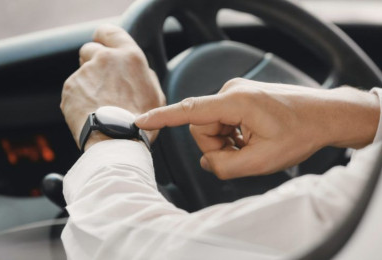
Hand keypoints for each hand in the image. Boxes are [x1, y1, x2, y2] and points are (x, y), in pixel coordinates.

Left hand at [61, 24, 164, 150]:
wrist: (116, 140)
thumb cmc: (140, 121)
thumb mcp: (155, 94)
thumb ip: (144, 75)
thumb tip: (139, 71)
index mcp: (129, 57)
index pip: (109, 31)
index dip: (104, 36)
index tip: (102, 42)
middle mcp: (105, 59)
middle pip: (90, 49)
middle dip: (93, 61)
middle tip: (102, 82)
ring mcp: (85, 72)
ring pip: (82, 72)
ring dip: (88, 84)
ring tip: (99, 105)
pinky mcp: (70, 88)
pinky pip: (73, 90)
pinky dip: (79, 99)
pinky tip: (90, 112)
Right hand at [135, 78, 378, 178]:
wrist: (324, 115)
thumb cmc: (300, 133)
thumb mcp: (263, 161)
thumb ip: (226, 166)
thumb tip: (208, 162)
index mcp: (236, 102)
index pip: (190, 110)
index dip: (163, 117)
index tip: (140, 120)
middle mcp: (232, 92)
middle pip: (202, 128)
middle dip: (218, 146)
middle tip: (244, 153)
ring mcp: (235, 93)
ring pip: (212, 127)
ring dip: (227, 142)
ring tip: (252, 145)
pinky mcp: (239, 98)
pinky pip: (223, 121)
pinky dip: (233, 135)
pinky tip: (252, 137)